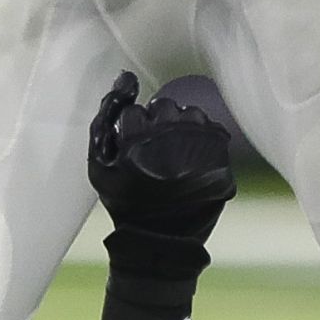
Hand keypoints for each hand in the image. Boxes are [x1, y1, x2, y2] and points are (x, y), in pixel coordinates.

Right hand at [87, 72, 235, 247]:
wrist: (161, 239)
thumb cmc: (125, 203)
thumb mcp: (98, 167)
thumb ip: (103, 121)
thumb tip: (125, 79)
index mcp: (139, 142)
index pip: (134, 112)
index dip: (130, 131)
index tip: (131, 151)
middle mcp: (172, 139)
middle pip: (164, 106)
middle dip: (156, 124)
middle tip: (153, 150)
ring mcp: (200, 146)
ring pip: (190, 114)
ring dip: (180, 129)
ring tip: (173, 154)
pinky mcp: (221, 155)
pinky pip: (210, 130)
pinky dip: (200, 141)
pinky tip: (190, 161)